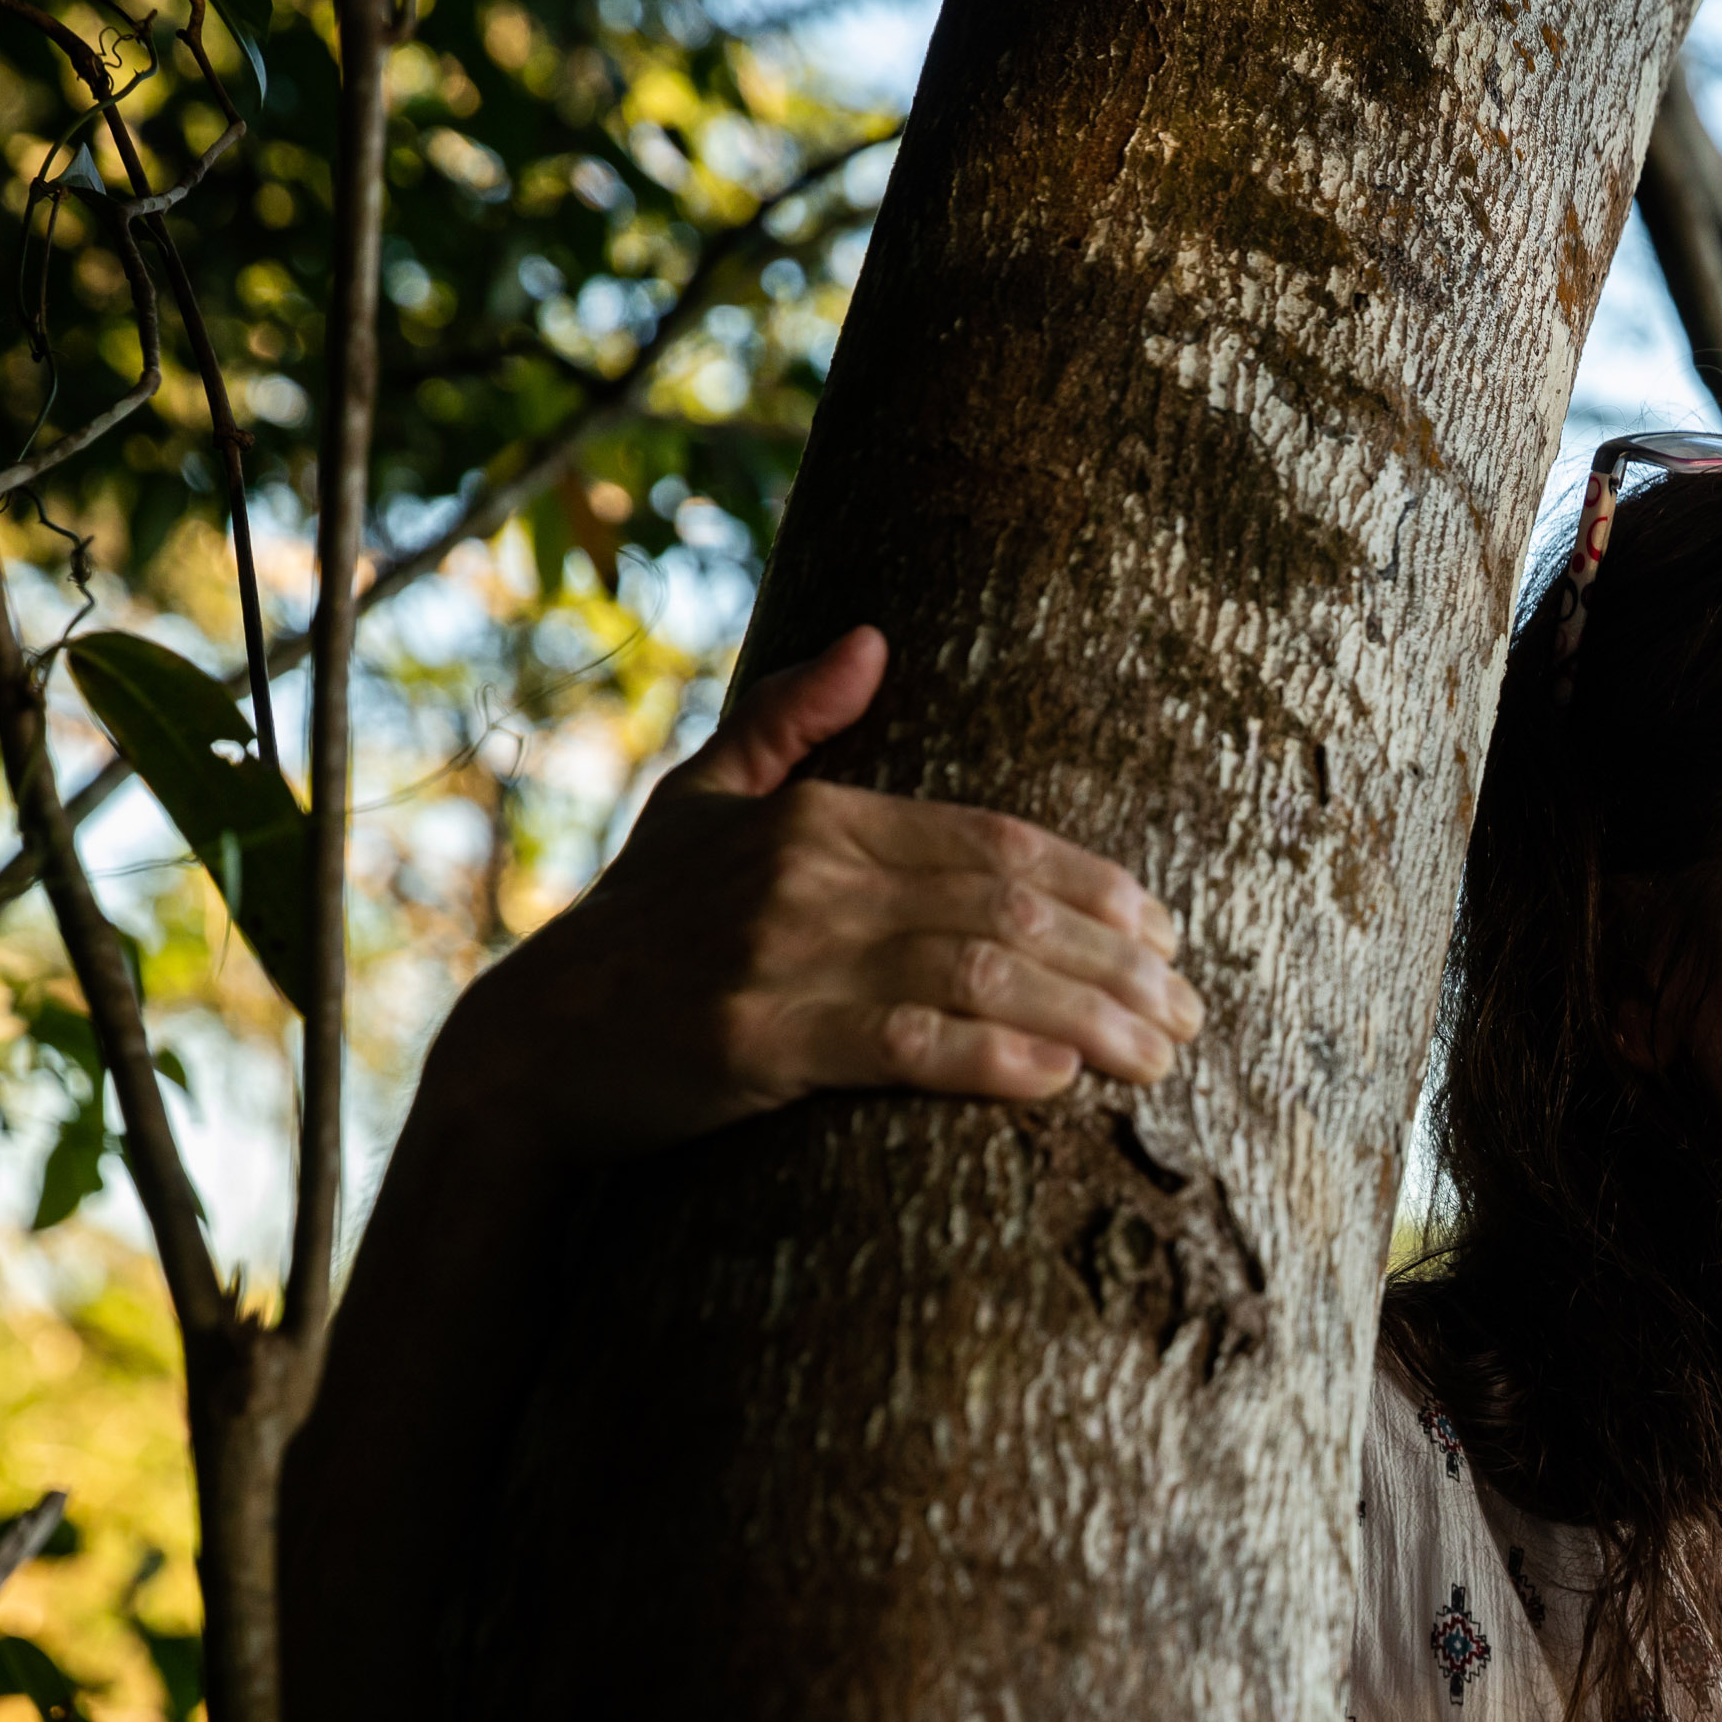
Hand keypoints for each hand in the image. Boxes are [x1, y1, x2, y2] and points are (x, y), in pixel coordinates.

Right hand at [434, 626, 1206, 1163]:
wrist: (531, 1051)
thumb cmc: (635, 933)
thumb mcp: (699, 805)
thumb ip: (786, 722)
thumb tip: (869, 641)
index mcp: (814, 819)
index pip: (996, 842)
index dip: (1097, 888)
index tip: (1168, 935)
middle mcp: (804, 877)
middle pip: (1006, 909)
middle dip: (1117, 962)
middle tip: (1190, 1013)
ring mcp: (779, 960)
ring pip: (975, 976)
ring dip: (1086, 1017)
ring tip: (1158, 1057)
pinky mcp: (755, 1044)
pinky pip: (901, 1044)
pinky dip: (990, 1058)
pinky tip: (1059, 1080)